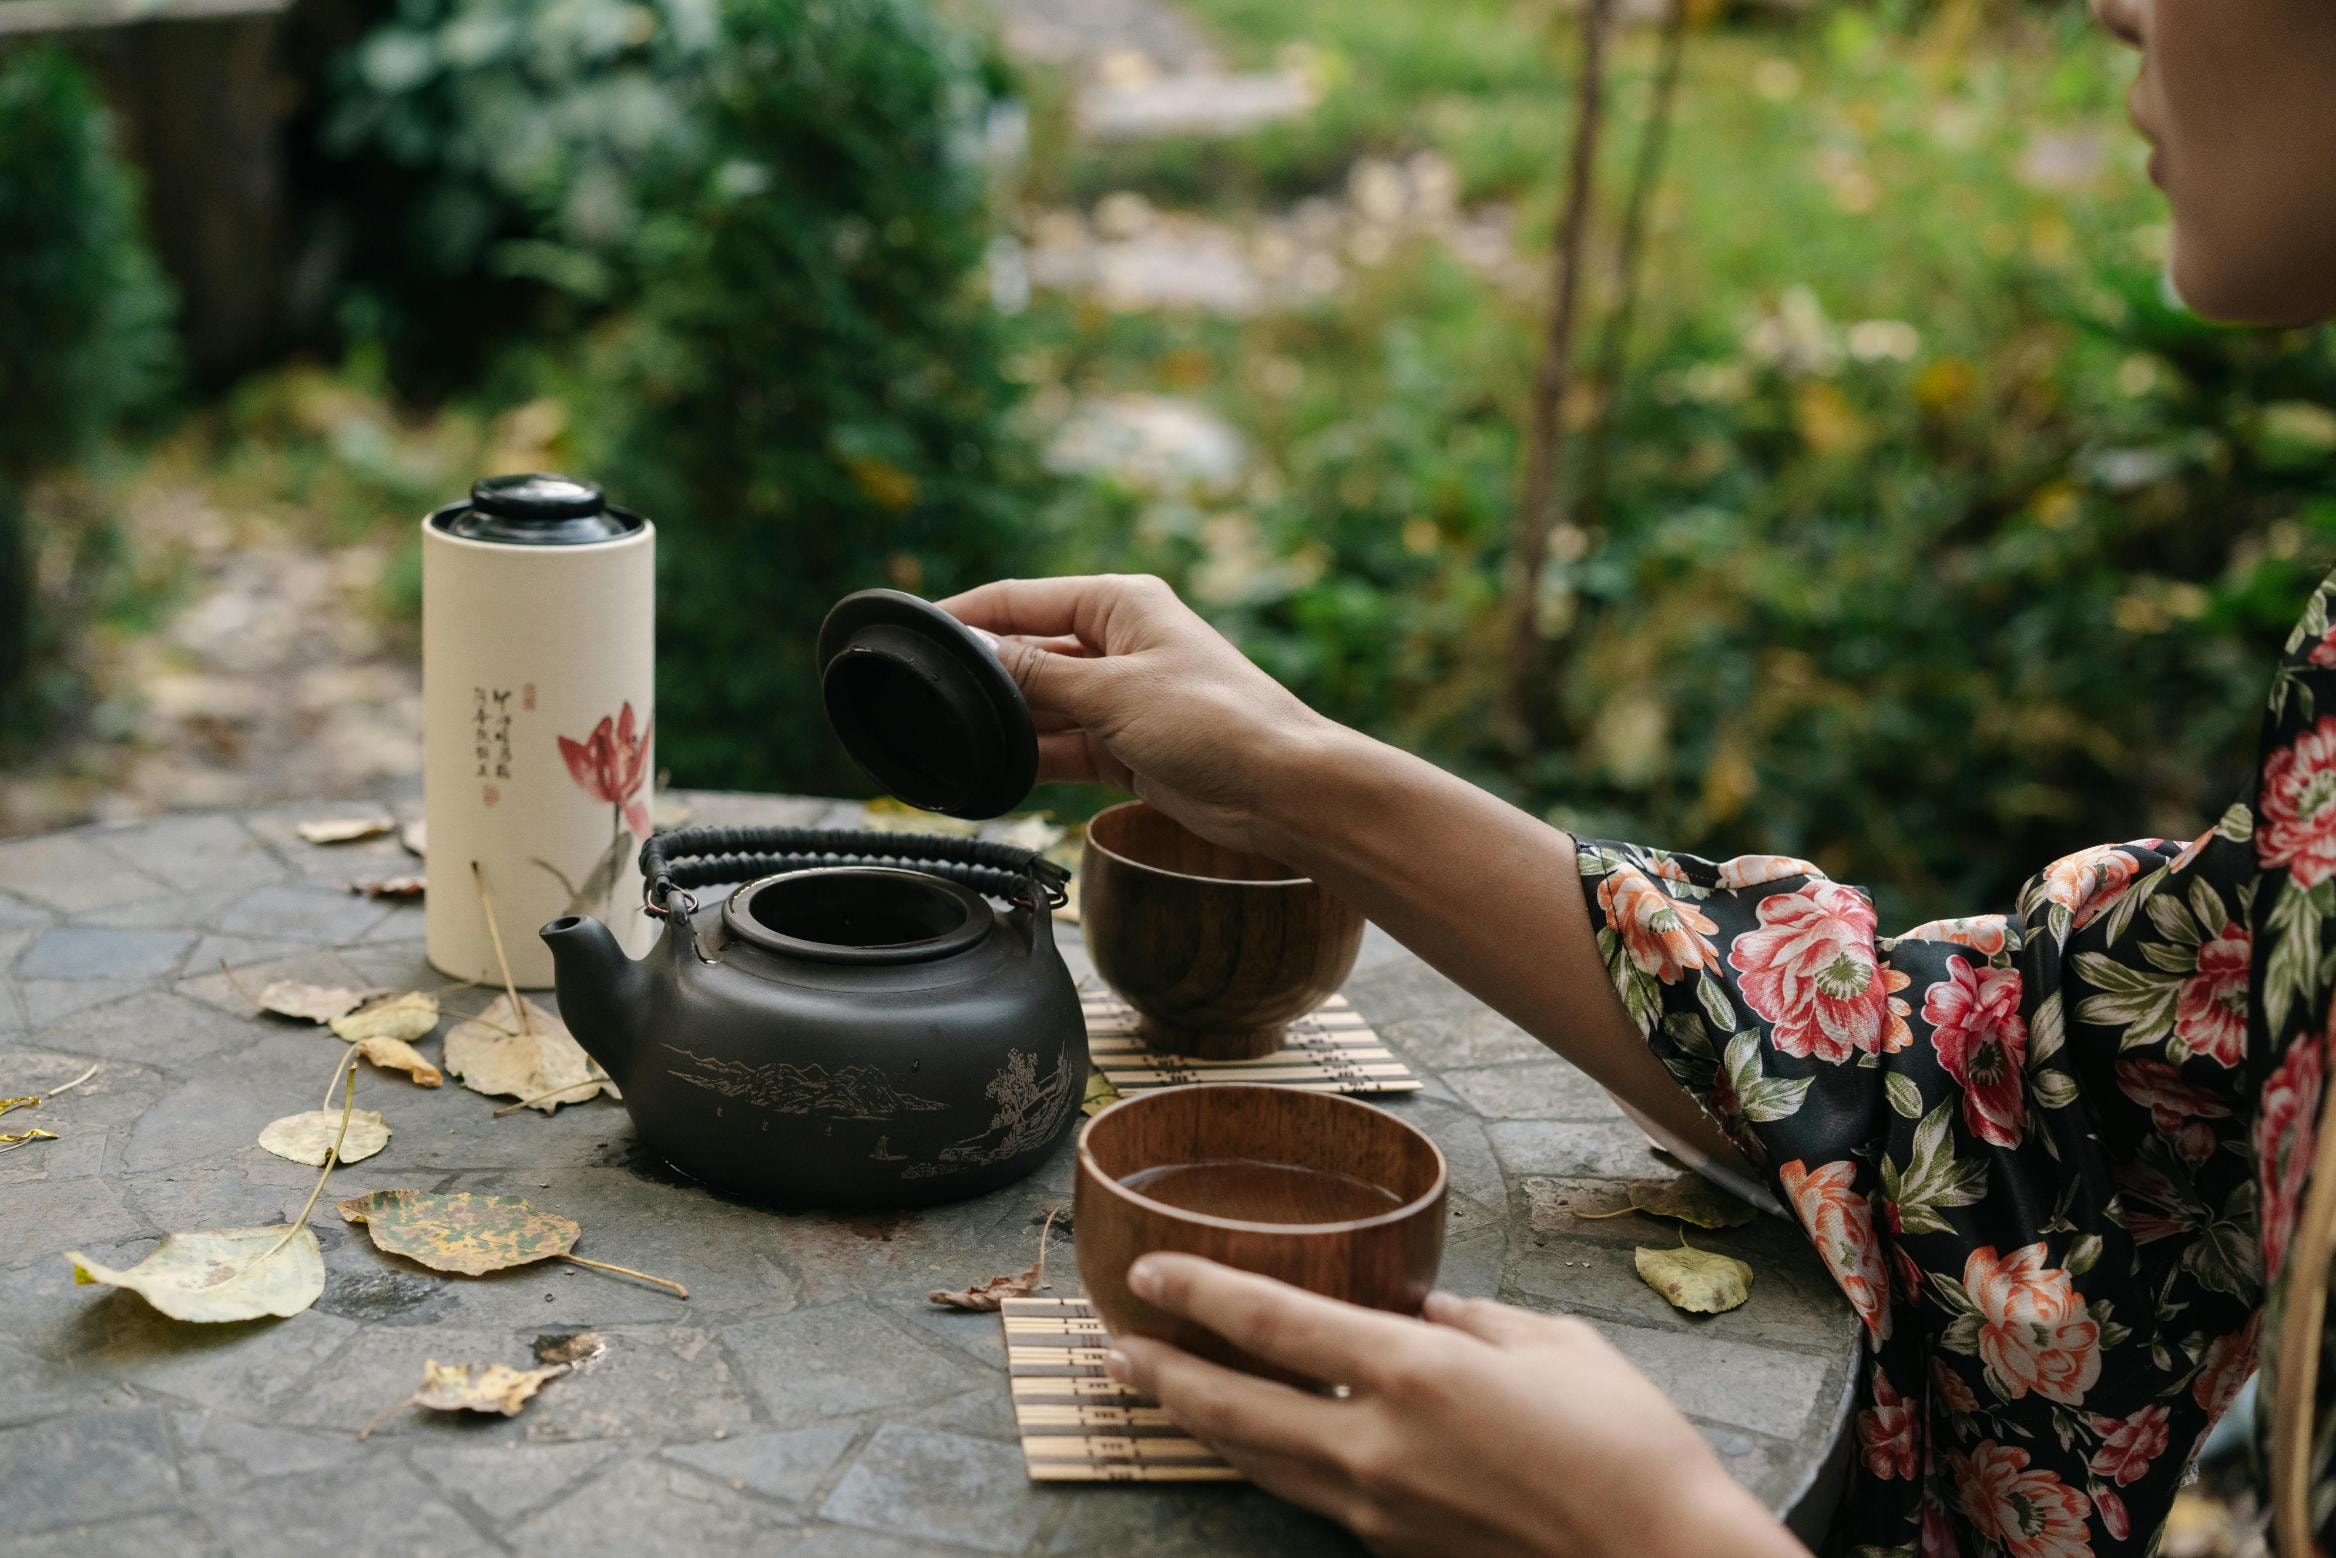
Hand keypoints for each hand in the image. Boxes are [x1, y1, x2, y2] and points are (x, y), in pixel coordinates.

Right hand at [938, 574, 1336, 855]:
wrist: (1282, 790)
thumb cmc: (1218, 722)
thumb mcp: (1114, 692)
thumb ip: (1039, 675)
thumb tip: (976, 651)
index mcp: (1120, 603)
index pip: (1022, 598)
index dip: (967, 615)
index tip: (916, 631)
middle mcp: (1118, 643)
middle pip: (1029, 652)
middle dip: (986, 677)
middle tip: (926, 699)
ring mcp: (1122, 696)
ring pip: (1043, 704)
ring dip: (1008, 722)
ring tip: (954, 738)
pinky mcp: (1126, 746)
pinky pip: (1062, 745)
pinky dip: (1032, 757)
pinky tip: (993, 768)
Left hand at [1106, 1254, 1804, 1557]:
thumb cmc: (1630, 1446)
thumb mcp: (1556, 1344)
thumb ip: (1477, 1321)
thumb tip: (1427, 1311)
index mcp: (1414, 1374)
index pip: (1273, 1325)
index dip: (1200, 1293)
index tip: (1149, 1272)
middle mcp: (1377, 1445)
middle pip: (1237, 1407)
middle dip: (1165, 1375)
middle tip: (1115, 1349)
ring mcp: (1380, 1511)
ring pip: (1261, 1462)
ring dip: (1201, 1425)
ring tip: (1156, 1394)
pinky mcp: (1396, 1551)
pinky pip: (1312, 1498)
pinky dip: (1270, 1464)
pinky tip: (1260, 1445)